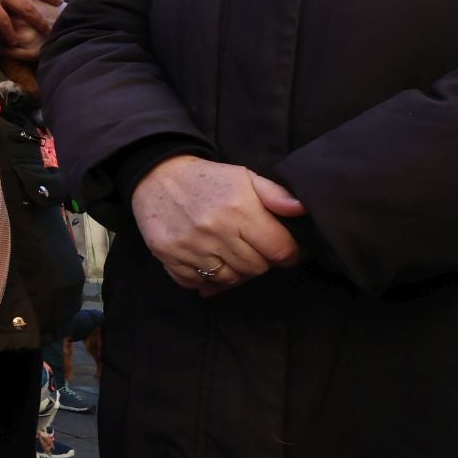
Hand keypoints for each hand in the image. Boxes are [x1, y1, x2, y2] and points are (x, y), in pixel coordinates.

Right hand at [131, 155, 305, 295]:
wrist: (155, 175)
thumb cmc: (206, 178)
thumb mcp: (244, 177)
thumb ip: (275, 194)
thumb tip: (302, 209)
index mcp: (239, 209)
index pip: (278, 250)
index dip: (286, 253)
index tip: (282, 250)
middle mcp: (215, 230)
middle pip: (255, 268)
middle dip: (259, 261)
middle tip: (251, 248)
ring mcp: (190, 246)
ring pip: (228, 279)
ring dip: (233, 271)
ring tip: (228, 253)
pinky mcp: (169, 256)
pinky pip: (197, 282)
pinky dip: (203, 276)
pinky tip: (204, 258)